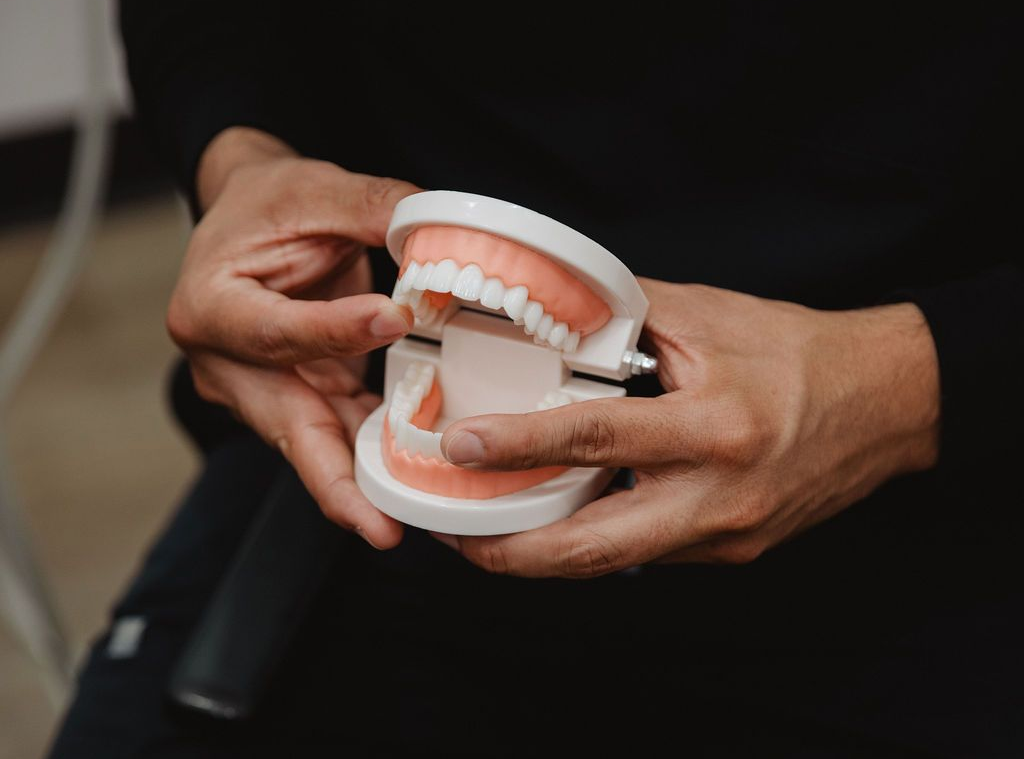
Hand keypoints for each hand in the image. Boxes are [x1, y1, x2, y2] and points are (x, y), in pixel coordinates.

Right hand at [168, 127, 419, 547]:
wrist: (252, 220)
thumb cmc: (271, 204)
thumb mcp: (317, 189)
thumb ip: (372, 207)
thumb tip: (435, 233)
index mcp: (209, 306)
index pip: (272, 332)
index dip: (331, 330)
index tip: (392, 319)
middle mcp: (227, 364)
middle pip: (284, 427)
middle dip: (335, 482)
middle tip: (380, 526)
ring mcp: (262, 391)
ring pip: (314, 445)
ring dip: (359, 486)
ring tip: (403, 523)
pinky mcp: (300, 398)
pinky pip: (339, 433)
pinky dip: (375, 457)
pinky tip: (414, 481)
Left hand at [433, 279, 939, 576]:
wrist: (886, 403)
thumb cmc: (798, 353)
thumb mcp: (709, 317)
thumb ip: (625, 319)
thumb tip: (554, 316)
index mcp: (714, 426)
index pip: (597, 439)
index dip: (520, 446)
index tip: (460, 447)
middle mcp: (719, 496)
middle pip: (593, 548)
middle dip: (510, 553)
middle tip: (451, 534)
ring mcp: (726, 536)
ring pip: (613, 561)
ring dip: (545, 551)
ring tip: (489, 527)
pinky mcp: (732, 552)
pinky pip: (647, 552)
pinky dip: (597, 537)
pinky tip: (563, 515)